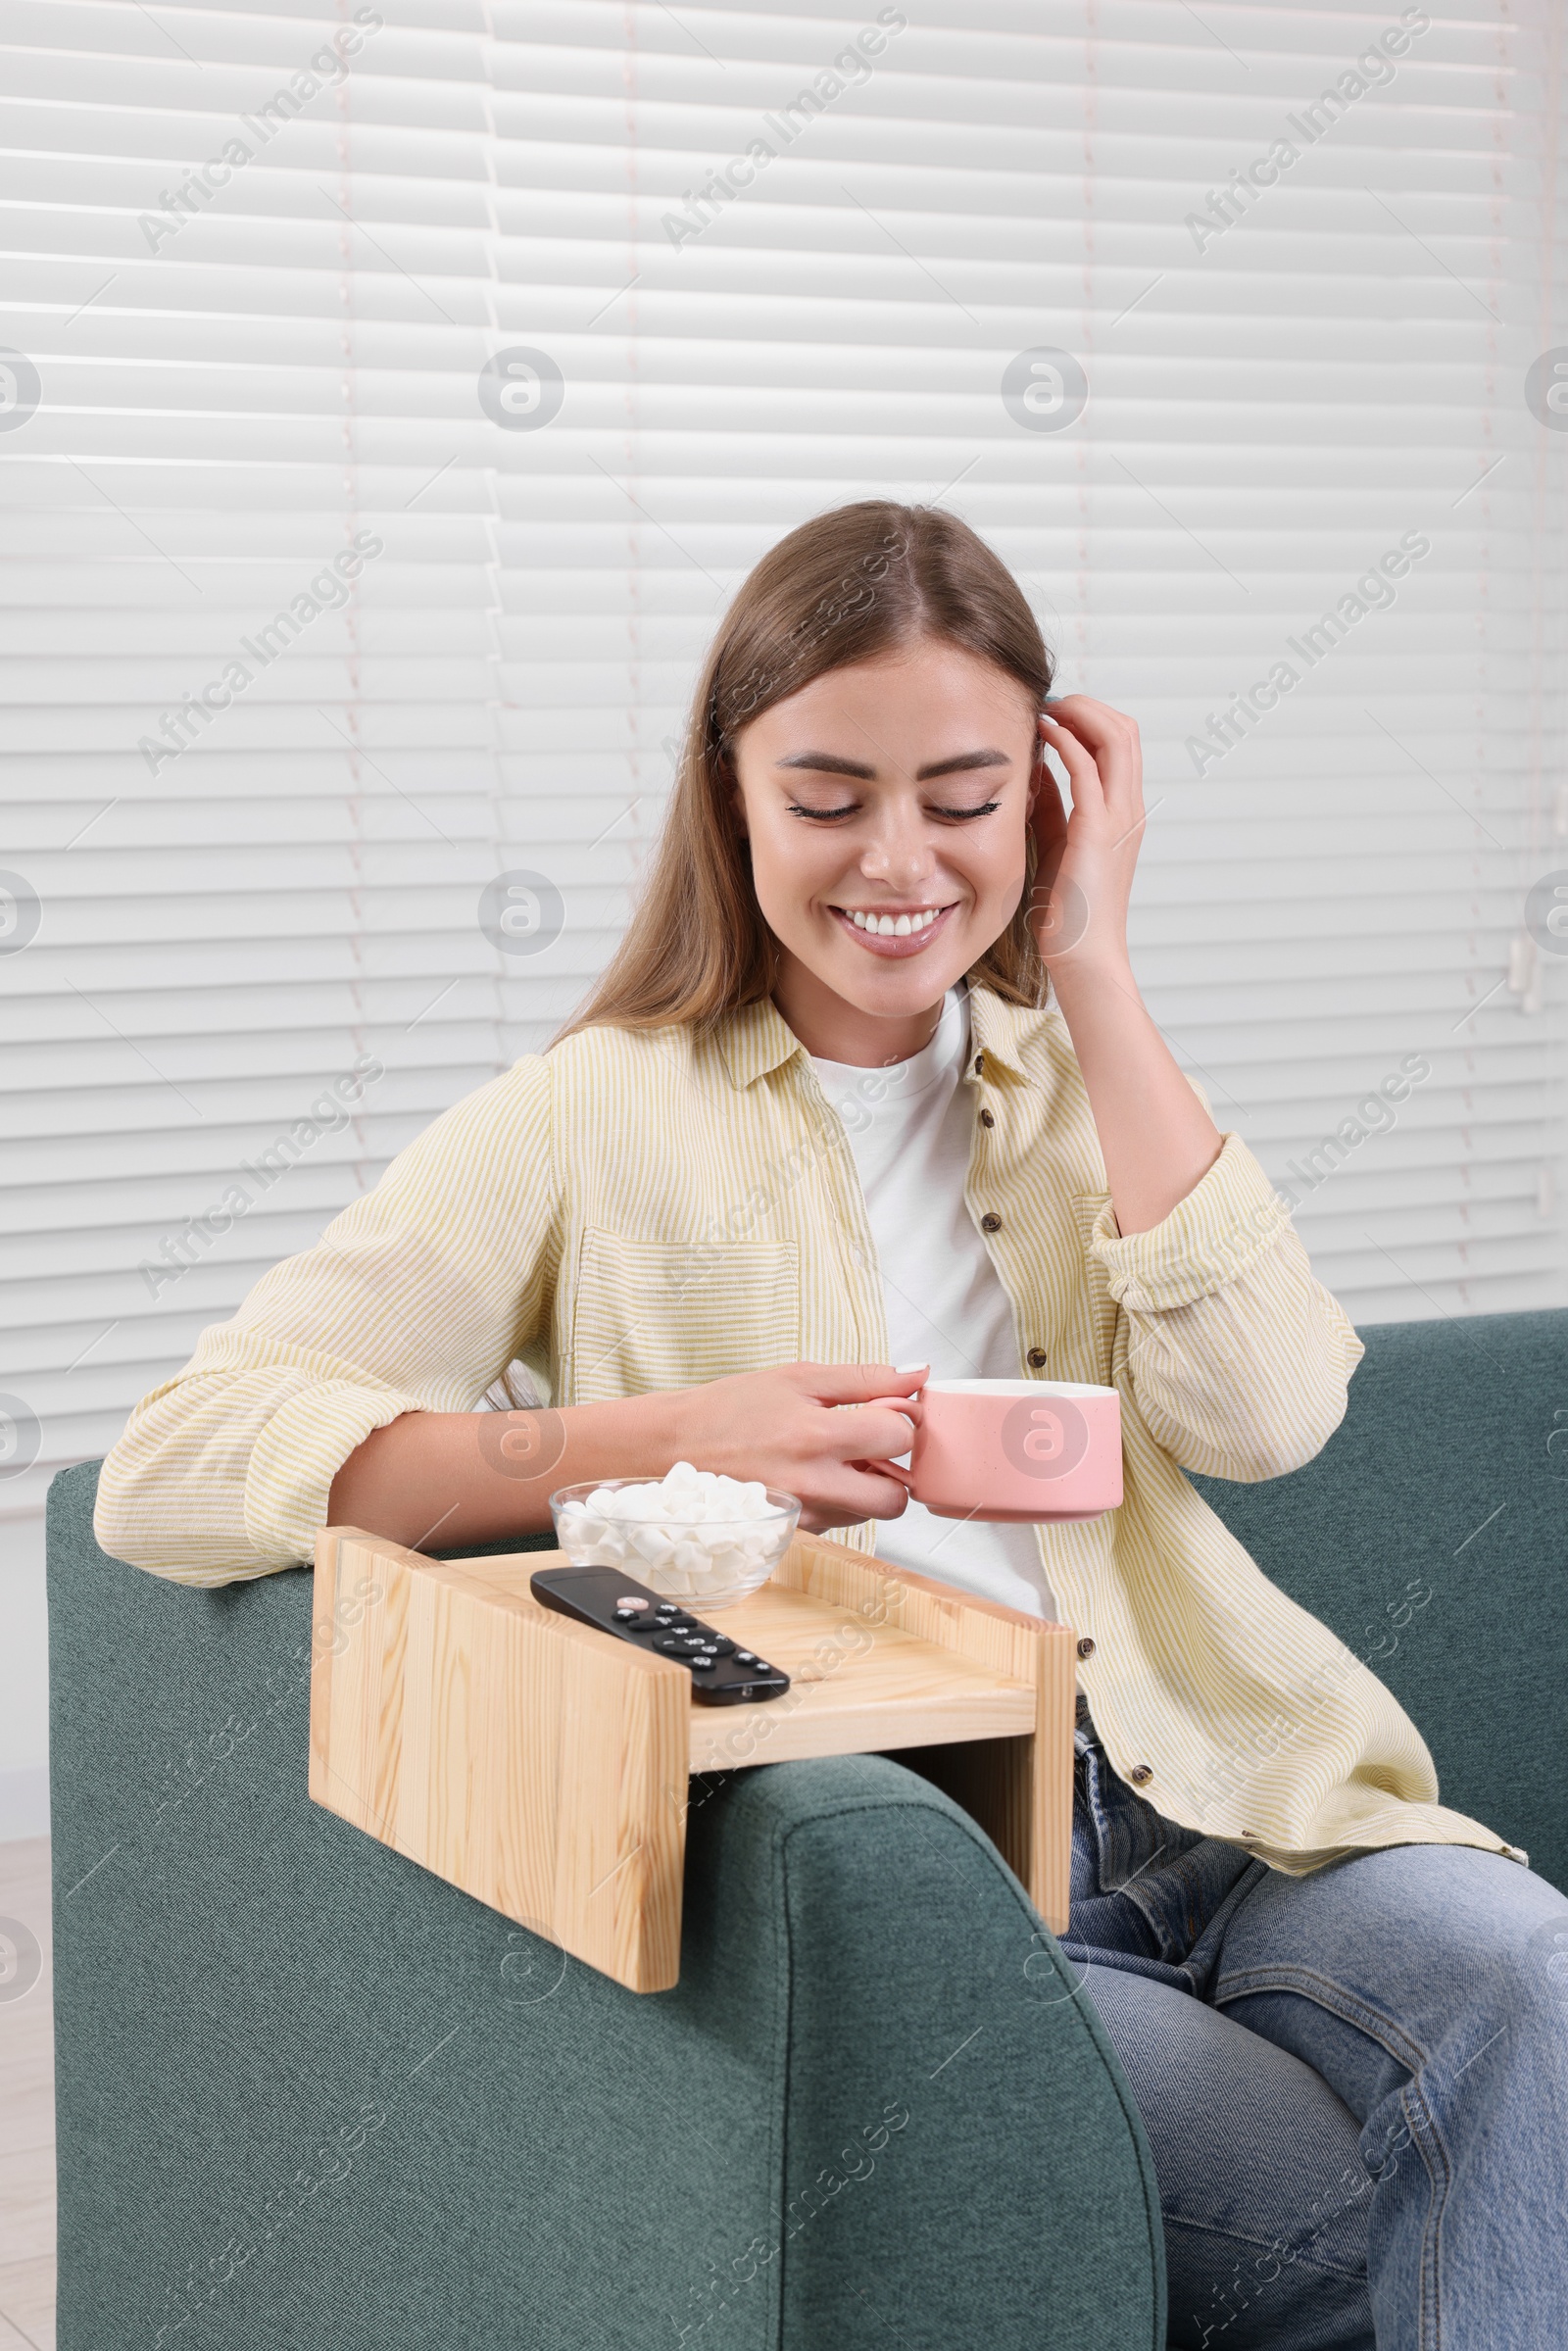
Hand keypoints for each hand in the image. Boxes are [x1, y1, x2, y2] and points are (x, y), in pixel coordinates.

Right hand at [666, 1361, 925, 1534]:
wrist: (673, 1448)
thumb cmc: (730, 1409)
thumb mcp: (797, 1378)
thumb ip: (863, 1378)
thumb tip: (918, 1375)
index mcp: (816, 1435)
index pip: (899, 1436)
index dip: (899, 1419)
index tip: (884, 1411)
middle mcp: (813, 1484)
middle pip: (896, 1496)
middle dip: (893, 1469)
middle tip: (870, 1446)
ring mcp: (803, 1514)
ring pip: (869, 1513)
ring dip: (864, 1487)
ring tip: (830, 1458)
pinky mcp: (793, 1532)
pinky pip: (839, 1522)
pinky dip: (837, 1501)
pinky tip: (809, 1476)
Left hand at [1025, 695, 1145, 974]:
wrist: (1083, 957)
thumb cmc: (1067, 913)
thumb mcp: (1056, 847)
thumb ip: (1051, 809)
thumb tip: (1034, 773)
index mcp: (1122, 813)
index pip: (1121, 745)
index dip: (1091, 718)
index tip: (1053, 712)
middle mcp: (1128, 810)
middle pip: (1126, 730)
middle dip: (1088, 705)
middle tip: (1050, 701)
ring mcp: (1118, 818)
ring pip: (1116, 739)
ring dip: (1080, 713)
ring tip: (1047, 708)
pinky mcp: (1097, 831)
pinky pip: (1089, 770)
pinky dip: (1068, 742)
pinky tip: (1044, 733)